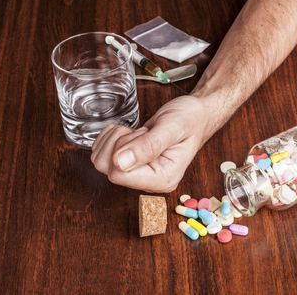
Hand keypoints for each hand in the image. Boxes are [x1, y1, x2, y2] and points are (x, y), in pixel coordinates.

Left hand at [90, 95, 209, 192]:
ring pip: (101, 160)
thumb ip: (148, 146)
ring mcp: (137, 174)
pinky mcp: (129, 165)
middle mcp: (148, 181)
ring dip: (116, 138)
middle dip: (120, 142)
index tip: (144, 135)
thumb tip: (120, 163)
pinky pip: (102, 152)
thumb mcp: (172, 128)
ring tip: (141, 132)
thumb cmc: (190, 120)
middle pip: (107, 168)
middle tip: (144, 132)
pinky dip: (113, 136)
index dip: (124, 149)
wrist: (195, 114)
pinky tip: (134, 133)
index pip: (119, 175)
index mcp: (162, 179)